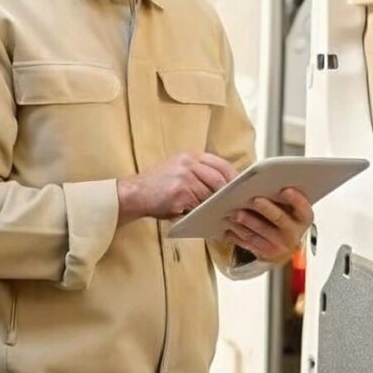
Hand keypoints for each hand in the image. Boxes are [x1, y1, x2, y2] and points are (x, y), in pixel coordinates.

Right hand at [116, 152, 236, 226]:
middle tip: (232, 203)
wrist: (133, 193)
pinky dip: (201, 212)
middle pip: (220, 178)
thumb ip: (198, 173)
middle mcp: (188, 163)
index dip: (232, 177)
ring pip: (210, 194)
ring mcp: (184, 177)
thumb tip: (224, 186)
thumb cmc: (156, 186)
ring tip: (215, 212)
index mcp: (189, 156)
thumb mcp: (177, 170)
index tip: (239, 188)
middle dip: (227, 193)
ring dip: (213, 205)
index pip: (221, 164)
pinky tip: (199, 216)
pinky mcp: (180, 192)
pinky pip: (199, 205)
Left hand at [223, 188, 313, 263]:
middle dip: (266, 208)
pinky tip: (229, 226)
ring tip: (234, 212)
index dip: (296, 199)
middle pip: (280, 219)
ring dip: (247, 221)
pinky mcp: (266, 254)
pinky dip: (238, 233)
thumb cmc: (280, 220)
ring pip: (261, 231)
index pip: (304, 208)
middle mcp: (295, 234)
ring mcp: (281, 246)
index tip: (285, 189)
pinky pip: (250, 242)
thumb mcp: (286, 208)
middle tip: (254, 199)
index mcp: (303, 219)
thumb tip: (265, 179)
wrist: (279, 248)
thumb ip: (279, 197)